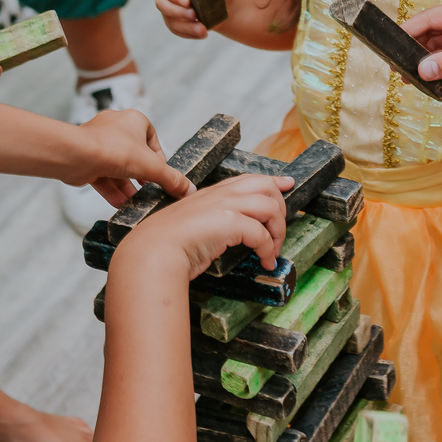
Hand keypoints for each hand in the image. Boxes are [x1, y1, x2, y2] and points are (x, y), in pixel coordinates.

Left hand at [71, 108, 194, 205]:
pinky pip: (103, 177)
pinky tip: (122, 206)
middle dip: (142, 176)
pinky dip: (113, 191)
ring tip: (137, 203)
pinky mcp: (87, 160)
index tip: (162, 174)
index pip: (151, 138)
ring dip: (127, 187)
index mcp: (134, 120)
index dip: (158, 158)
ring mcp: (99, 144)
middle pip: (135, 155)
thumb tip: (189, 190)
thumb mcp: (151, 166)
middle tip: (150, 191)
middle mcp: (116, 128)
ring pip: (118, 168)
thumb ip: (171, 179)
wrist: (76, 155)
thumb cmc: (114, 149)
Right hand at [115, 172, 290, 278]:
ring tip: (273, 252)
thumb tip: (229, 232)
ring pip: (270, 207)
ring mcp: (226, 205)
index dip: (274, 181)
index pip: (250, 179)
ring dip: (278, 232)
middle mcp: (221, 194)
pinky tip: (265, 262)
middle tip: (279, 232)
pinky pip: (262, 234)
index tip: (288, 183)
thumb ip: (212, 220)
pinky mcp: (229, 222)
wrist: (153, 251)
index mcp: (213, 192)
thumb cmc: (168, 244)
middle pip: (267, 186)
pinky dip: (268, 250)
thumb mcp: (193, 224)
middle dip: (281, 208)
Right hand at [155, 0, 237, 39]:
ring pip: (170, 20)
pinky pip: (177, 31)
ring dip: (185, 27)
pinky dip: (189, 34)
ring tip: (202, 30)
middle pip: (162, 3)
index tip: (188, 1)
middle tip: (194, 15)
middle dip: (177, 11)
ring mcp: (169, 9)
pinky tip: (202, 34)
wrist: (219, 0)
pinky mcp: (174, 22)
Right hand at [403, 0, 441, 85]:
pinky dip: (441, 64)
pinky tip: (431, 77)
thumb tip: (421, 70)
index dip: (407, 32)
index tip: (388, 47)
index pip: (429, 18)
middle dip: (414, 48)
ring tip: (408, 77)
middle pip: (432, 31)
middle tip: (396, 67)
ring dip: (427, 58)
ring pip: (441, 44)